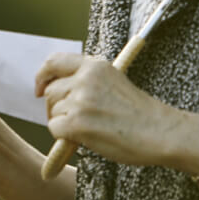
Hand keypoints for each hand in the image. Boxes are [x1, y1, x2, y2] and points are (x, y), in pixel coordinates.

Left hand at [34, 53, 194, 168]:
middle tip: (70, 120)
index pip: (55, 61)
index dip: (43, 75)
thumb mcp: (114, 82)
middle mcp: (85, 79)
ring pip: (53, 111)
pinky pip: (55, 128)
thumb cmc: (140, 113)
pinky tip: (84, 138)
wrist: (158, 131)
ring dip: (63, 123)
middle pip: (50, 90)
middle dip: (54, 106)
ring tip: (87, 129)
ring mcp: (80, 100)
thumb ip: (88, 81)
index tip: (39, 88)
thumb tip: (57, 91)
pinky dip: (64, 137)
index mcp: (95, 66)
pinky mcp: (77, 122)